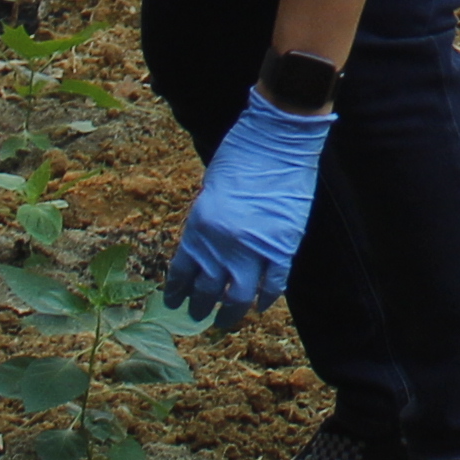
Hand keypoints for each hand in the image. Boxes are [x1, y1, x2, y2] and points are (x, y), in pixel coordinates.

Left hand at [158, 87, 333, 324]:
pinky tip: (261, 304)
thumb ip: (207, 225)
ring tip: (226, 321)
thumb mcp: (210, 192)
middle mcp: (222, 245)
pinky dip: (266, 298)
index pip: (182, 273)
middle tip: (200, 316)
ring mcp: (254, 249)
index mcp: (198, 229)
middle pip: (207, 291)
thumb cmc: (240, 155)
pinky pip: (273, 284)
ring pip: (238, 297)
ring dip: (230, 313)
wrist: (276, 138)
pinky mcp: (283, 246)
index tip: (176, 304)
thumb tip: (208, 250)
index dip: (177, 293)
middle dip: (201, 308)